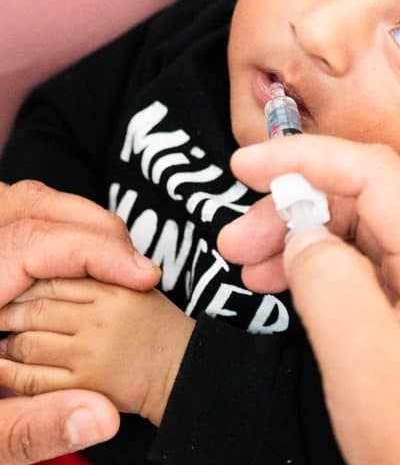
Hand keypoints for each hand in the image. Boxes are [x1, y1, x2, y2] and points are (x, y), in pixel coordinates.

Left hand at [0, 180, 160, 461]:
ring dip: (81, 227)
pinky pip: (22, 214)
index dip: (100, 253)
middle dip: (98, 233)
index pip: (35, 242)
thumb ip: (33, 429)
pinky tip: (84, 266)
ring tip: (116, 267)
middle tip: (137, 273)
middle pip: (34, 206)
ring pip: (28, 202)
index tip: (146, 277)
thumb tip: (104, 418)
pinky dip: (61, 230)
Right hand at [218, 136, 399, 464]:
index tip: (245, 165)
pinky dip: (317, 272)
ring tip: (246, 265)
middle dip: (293, 207)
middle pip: (364, 203)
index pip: (376, 175)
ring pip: (358, 237)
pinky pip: (363, 275)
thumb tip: (303, 236)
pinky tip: (281, 285)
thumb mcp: (364, 363)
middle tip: (233, 239)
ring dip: (300, 240)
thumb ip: (328, 280)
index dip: (307, 159)